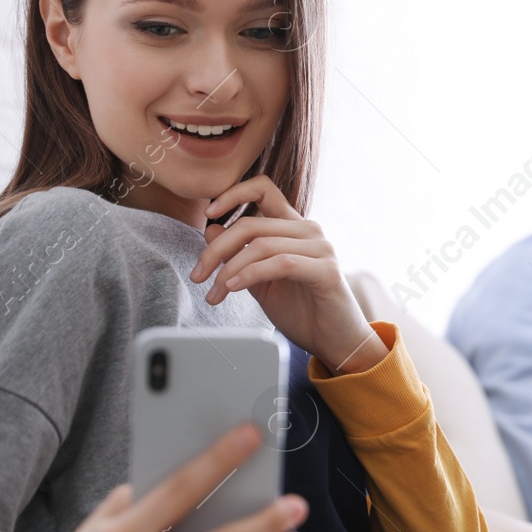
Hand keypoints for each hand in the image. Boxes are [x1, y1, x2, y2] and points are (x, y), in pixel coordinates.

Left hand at [189, 176, 385, 375]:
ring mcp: (320, 248)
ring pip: (261, 245)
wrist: (333, 342)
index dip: (233, 194)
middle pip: (251, 224)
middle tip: (198, 275)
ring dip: (229, 270)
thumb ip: (239, 255)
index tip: (208, 214)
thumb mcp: (259, 281)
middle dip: (216, 250)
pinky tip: (234, 288)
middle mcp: (308, 230)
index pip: (263, 189)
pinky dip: (251, 274)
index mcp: (293, 227)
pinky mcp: (326, 269)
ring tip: (216, 293)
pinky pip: (281, 264)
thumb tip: (210, 229)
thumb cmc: (301, 311)